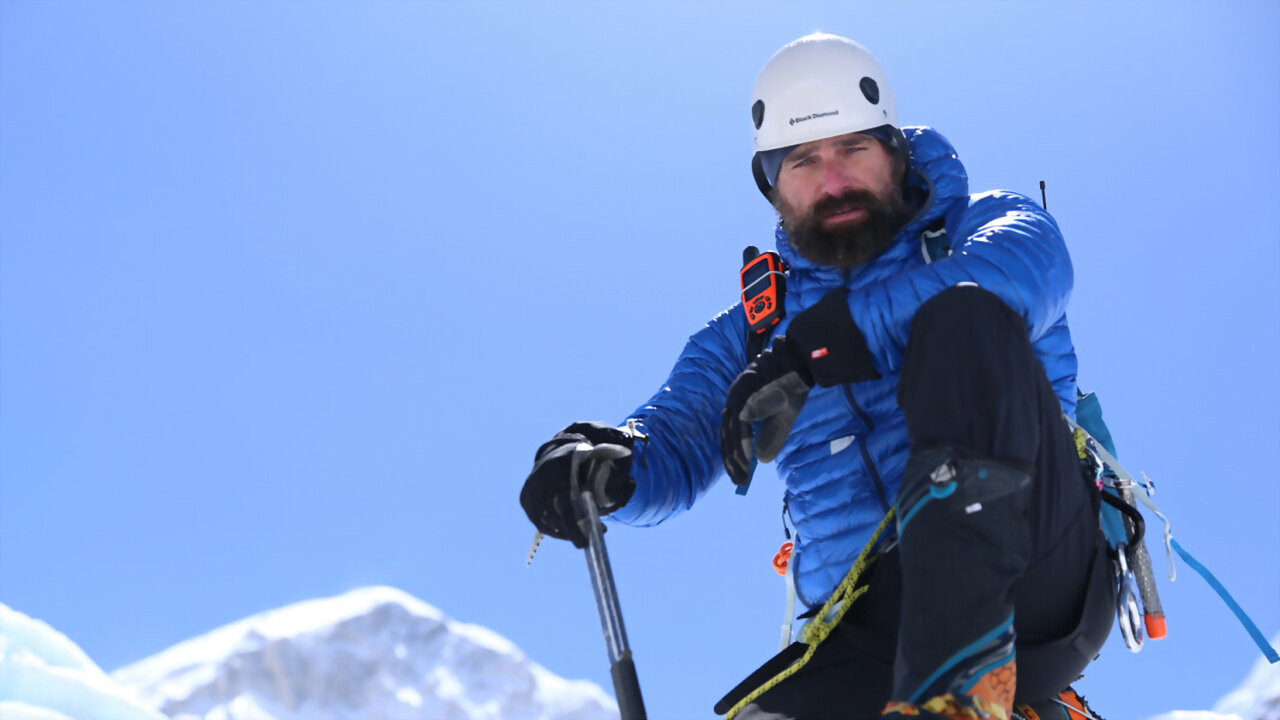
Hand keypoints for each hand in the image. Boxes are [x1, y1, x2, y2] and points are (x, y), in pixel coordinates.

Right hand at [520, 422, 635, 547]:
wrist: (557, 453)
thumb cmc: (583, 464)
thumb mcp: (597, 464)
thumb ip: (609, 475)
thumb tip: (631, 485)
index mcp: (561, 469)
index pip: (564, 505)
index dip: (574, 527)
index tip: (585, 542)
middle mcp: (541, 478)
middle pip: (554, 517)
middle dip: (570, 532)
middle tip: (584, 542)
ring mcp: (530, 488)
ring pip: (545, 522)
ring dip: (563, 532)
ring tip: (579, 532)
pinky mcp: (524, 498)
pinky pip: (539, 522)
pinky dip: (553, 530)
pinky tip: (565, 530)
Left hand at [721, 289, 880, 485]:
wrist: (802, 360)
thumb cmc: (791, 385)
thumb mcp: (783, 417)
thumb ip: (771, 436)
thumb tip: (762, 460)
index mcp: (739, 400)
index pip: (729, 432)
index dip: (731, 454)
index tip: (737, 474)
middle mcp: (735, 396)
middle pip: (727, 433)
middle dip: (732, 460)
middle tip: (738, 481)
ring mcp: (740, 393)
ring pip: (732, 431)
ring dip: (736, 455)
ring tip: (743, 476)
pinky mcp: (750, 394)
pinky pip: (743, 423)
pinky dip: (745, 442)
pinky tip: (749, 459)